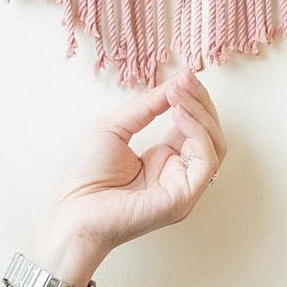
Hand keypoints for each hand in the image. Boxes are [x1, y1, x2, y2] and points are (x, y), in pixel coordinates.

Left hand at [37, 74, 224, 284]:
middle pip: (209, 134)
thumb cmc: (85, 177)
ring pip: (215, 146)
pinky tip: (179, 113)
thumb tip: (174, 84)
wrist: (71, 211)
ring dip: (201, 114)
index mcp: (163, 159)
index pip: (192, 126)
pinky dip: (198, 133)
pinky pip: (206, 161)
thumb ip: (146, 107)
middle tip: (187, 79)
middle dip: (201, 102)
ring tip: (180, 93)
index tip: (184, 75)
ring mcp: (183, 188)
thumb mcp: (115, 128)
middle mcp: (177, 173)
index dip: (191, 99)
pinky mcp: (184, 198)